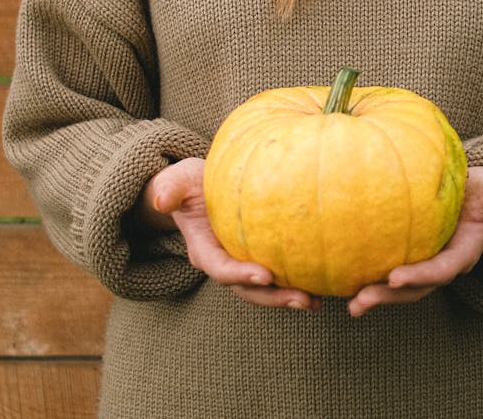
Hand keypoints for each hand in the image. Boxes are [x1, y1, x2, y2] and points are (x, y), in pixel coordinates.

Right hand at [137, 158, 321, 311]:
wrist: (195, 190)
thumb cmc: (186, 184)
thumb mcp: (176, 181)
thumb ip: (169, 189)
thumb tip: (161, 199)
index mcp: (202, 249)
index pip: (220, 268)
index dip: (240, 275)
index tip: (265, 276)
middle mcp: (222, 262)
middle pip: (247, 290)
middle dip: (274, 298)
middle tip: (304, 299)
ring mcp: (239, 263)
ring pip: (263, 290)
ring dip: (288, 297)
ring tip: (316, 301)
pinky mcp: (255, 257)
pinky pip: (274, 276)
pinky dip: (295, 282)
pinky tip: (320, 285)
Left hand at [347, 166, 482, 317]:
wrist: (479, 193)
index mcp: (464, 254)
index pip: (440, 269)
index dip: (419, 276)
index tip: (393, 278)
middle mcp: (444, 265)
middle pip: (416, 288)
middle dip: (388, 297)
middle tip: (358, 302)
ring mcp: (428, 263)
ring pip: (402, 287)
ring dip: (377, 296)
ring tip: (349, 303)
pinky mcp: (414, 256)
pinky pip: (392, 269)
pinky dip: (372, 277)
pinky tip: (346, 277)